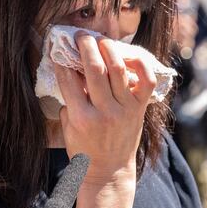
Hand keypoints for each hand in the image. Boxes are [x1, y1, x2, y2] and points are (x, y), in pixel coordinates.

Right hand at [54, 33, 156, 186]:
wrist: (109, 172)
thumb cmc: (84, 150)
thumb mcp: (68, 128)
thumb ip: (68, 102)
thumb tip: (70, 72)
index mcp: (81, 118)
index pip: (69, 80)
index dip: (63, 60)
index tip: (60, 47)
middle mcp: (105, 112)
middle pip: (95, 69)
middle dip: (86, 46)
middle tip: (80, 35)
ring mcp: (125, 110)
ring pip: (119, 70)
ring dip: (109, 49)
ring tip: (101, 40)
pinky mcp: (140, 109)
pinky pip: (146, 80)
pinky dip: (139, 64)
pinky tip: (128, 57)